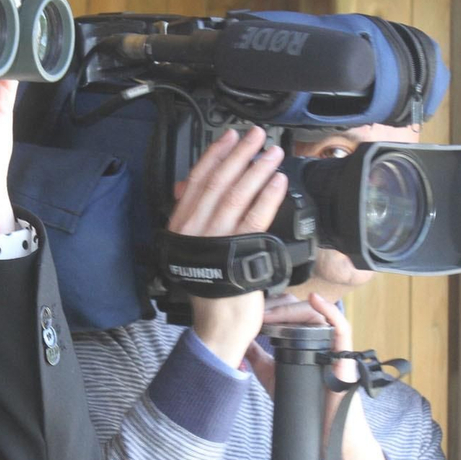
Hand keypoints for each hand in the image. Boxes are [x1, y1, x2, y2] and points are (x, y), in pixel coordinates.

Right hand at [168, 127, 287, 367]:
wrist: (219, 323)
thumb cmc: (211, 288)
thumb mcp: (191, 248)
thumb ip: (191, 218)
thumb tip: (186, 187)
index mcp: (181, 226)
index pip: (197, 181)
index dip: (215, 155)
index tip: (230, 138)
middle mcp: (195, 230)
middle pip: (219, 183)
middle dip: (240, 155)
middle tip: (257, 136)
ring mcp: (216, 240)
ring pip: (237, 195)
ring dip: (257, 170)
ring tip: (272, 154)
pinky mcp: (238, 250)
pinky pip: (255, 217)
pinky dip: (267, 196)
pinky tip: (278, 182)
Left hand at [248, 292, 388, 459]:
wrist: (328, 434)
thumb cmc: (307, 407)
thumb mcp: (274, 377)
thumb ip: (260, 359)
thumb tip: (241, 342)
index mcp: (305, 342)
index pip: (291, 314)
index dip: (273, 307)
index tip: (252, 309)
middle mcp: (321, 340)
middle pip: (302, 311)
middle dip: (278, 308)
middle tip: (257, 311)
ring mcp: (334, 346)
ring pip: (317, 316)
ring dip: (294, 309)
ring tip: (273, 312)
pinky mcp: (345, 356)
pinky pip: (342, 328)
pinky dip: (331, 311)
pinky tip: (315, 300)